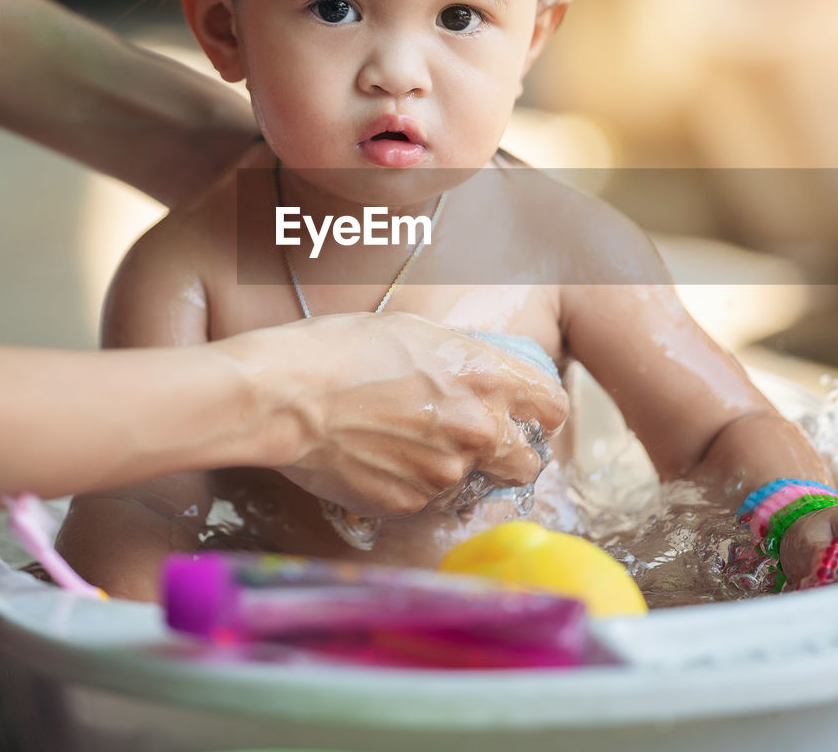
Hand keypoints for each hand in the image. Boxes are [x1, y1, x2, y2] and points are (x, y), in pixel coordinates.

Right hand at [251, 312, 567, 516]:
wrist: (284, 394)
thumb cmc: (340, 349)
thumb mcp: (414, 333)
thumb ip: (462, 361)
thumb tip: (478, 380)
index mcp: (487, 377)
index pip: (553, 408)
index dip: (541, 414)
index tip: (527, 417)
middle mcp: (478, 428)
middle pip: (527, 463)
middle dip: (508, 456)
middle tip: (473, 442)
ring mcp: (446, 473)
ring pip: (472, 484)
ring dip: (452, 470)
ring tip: (404, 445)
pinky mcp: (411, 505)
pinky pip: (426, 501)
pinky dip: (410, 486)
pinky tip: (378, 461)